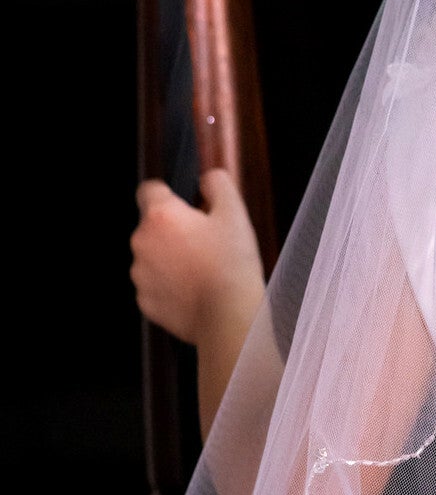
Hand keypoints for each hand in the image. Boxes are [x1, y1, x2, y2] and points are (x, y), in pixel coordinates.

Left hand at [130, 168, 264, 346]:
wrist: (227, 316)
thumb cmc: (231, 266)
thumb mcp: (235, 213)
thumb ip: (218, 184)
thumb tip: (208, 178)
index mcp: (161, 216)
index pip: (149, 189)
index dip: (169, 195)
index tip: (186, 207)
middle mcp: (142, 242)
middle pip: (153, 226)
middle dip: (175, 232)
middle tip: (207, 244)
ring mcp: (140, 274)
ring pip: (153, 257)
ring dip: (172, 259)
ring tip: (204, 271)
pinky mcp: (146, 301)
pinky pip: (156, 287)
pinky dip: (172, 287)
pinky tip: (196, 291)